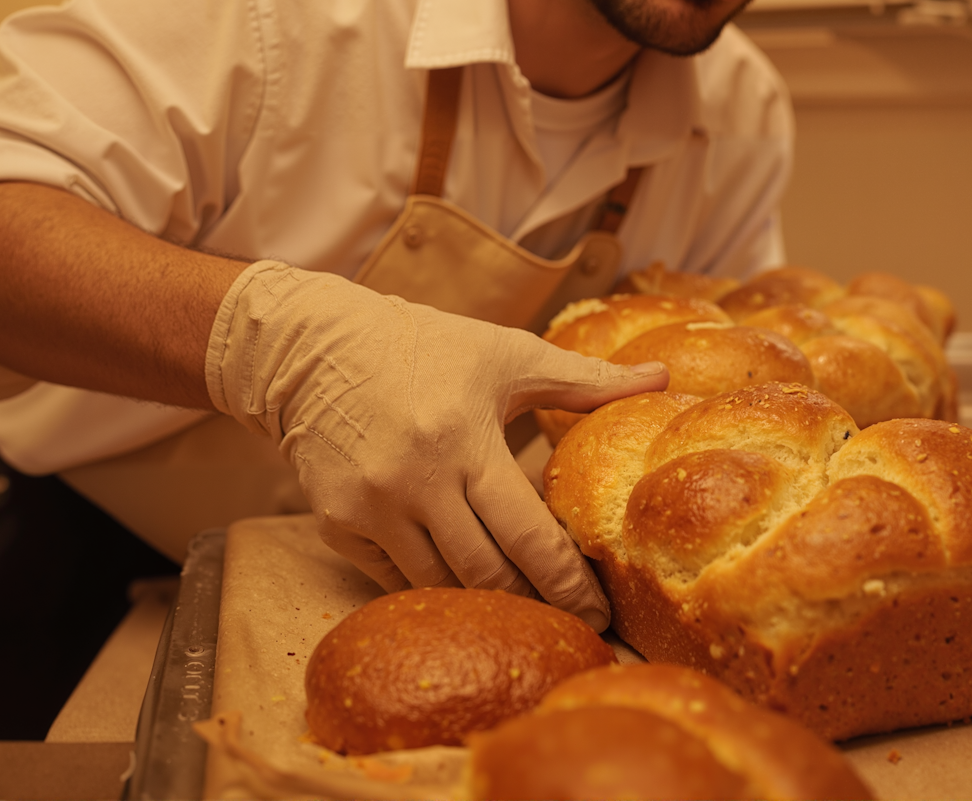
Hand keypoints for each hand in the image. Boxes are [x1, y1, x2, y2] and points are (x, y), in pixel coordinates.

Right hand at [205, 261, 667, 629]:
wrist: (311, 348)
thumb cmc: (423, 346)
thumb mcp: (507, 354)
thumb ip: (584, 379)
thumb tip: (660, 378)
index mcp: (463, 438)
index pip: (526, 533)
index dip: (567, 582)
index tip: (600, 614)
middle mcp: (414, 480)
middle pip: (485, 572)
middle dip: (533, 604)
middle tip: (572, 625)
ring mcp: (370, 507)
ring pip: (439, 583)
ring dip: (483, 600)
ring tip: (526, 611)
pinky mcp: (336, 522)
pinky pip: (395, 577)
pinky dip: (432, 583)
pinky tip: (464, 586)